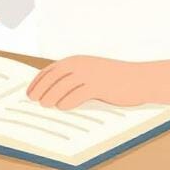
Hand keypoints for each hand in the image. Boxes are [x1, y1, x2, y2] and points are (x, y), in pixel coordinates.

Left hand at [26, 55, 142, 108]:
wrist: (140, 79)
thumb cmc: (115, 80)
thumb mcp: (92, 74)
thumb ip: (75, 80)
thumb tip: (54, 96)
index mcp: (77, 61)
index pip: (51, 70)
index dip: (38, 81)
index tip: (29, 92)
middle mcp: (81, 65)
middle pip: (54, 77)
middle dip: (41, 88)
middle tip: (33, 100)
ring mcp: (91, 74)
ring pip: (64, 85)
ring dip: (51, 95)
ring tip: (44, 105)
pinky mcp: (100, 85)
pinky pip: (79, 93)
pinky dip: (69, 101)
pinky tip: (63, 108)